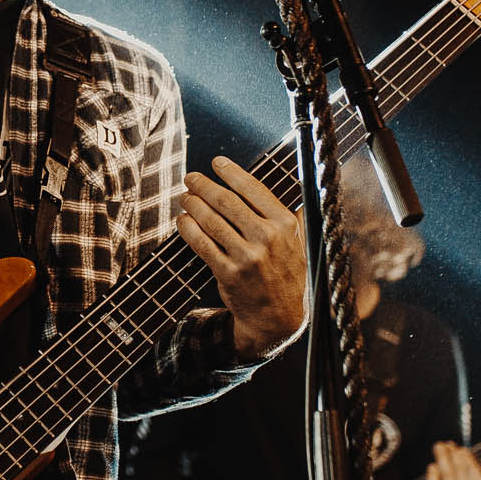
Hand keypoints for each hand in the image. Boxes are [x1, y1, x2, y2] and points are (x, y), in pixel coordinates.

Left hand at [175, 157, 305, 359]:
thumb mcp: (297, 242)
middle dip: (204, 186)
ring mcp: (247, 257)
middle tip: (190, 178)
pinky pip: (203, 245)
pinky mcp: (229, 274)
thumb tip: (283, 182)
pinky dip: (189, 230)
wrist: (279, 317)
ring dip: (193, 205)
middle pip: (227, 202)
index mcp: (285, 225)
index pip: (254, 190)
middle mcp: (268, 238)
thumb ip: (289, 214)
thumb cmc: (286, 274)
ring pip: (212, 222)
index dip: (231, 172)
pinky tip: (183, 220)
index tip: (216, 163)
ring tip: (185, 197)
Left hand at [425, 442, 480, 479]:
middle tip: (446, 444)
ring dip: (442, 460)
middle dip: (452, 456)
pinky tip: (432, 466)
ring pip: (446, 479)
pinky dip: (432, 476)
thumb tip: (468, 456)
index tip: (461, 450)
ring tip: (439, 448)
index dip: (466, 460)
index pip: (473, 474)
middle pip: (458, 473)